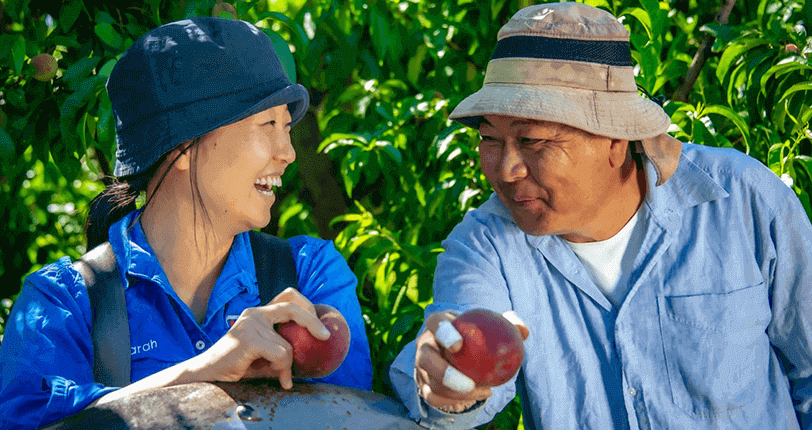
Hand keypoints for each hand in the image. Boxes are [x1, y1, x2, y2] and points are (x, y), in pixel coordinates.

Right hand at [187, 289, 328, 388]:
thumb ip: (284, 344)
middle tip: (325, 336)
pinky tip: (282, 380)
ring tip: (282, 376)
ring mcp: (251, 324)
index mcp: (260, 313)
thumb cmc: (239, 366)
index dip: (307, 306)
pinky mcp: (249, 338)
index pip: (289, 296)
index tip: (319, 326)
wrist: (208, 374)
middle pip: (292, 305)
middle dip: (313, 320)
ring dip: (289, 363)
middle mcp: (255, 313)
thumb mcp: (266, 352)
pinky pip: (281, 354)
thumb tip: (316, 348)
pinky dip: (283, 369)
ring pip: (288, 343)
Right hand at [415, 310, 528, 410]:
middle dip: (443, 373)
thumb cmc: (479, 334)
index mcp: (438, 323)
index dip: (443, 333)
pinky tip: (479, 395)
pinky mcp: (424, 383)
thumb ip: (509, 324)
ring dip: (455, 393)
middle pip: (425, 358)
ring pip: (431, 383)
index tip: (459, 345)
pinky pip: (434, 397)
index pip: (435, 323)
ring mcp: (421, 366)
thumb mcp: (493, 325)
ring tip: (482, 391)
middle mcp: (425, 343)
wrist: (461, 350)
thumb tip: (523, 330)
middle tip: (469, 384)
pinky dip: (454, 401)